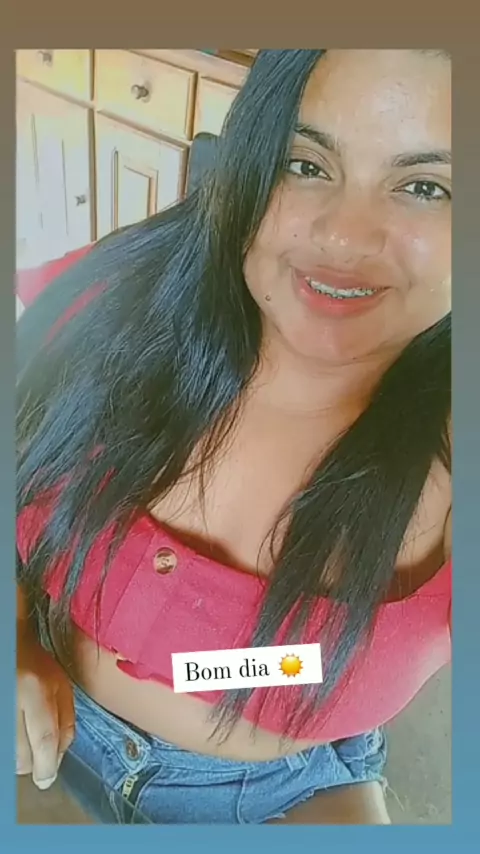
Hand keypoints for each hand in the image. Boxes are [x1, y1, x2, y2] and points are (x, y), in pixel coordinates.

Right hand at [17, 624, 74, 789]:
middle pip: (21, 754)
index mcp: (36, 689)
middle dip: (31, 765)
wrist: (8, 644)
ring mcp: (0, 706)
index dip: (46, 766)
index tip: (46, 779)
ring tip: (24, 742)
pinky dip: (9, 748)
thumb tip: (59, 756)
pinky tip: (15, 738)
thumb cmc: (35, 664)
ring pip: (8, 754)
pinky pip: (3, 746)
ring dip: (17, 758)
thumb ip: (65, 720)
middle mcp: (12, 698)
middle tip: (36, 760)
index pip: (44, 739)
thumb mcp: (60, 685)